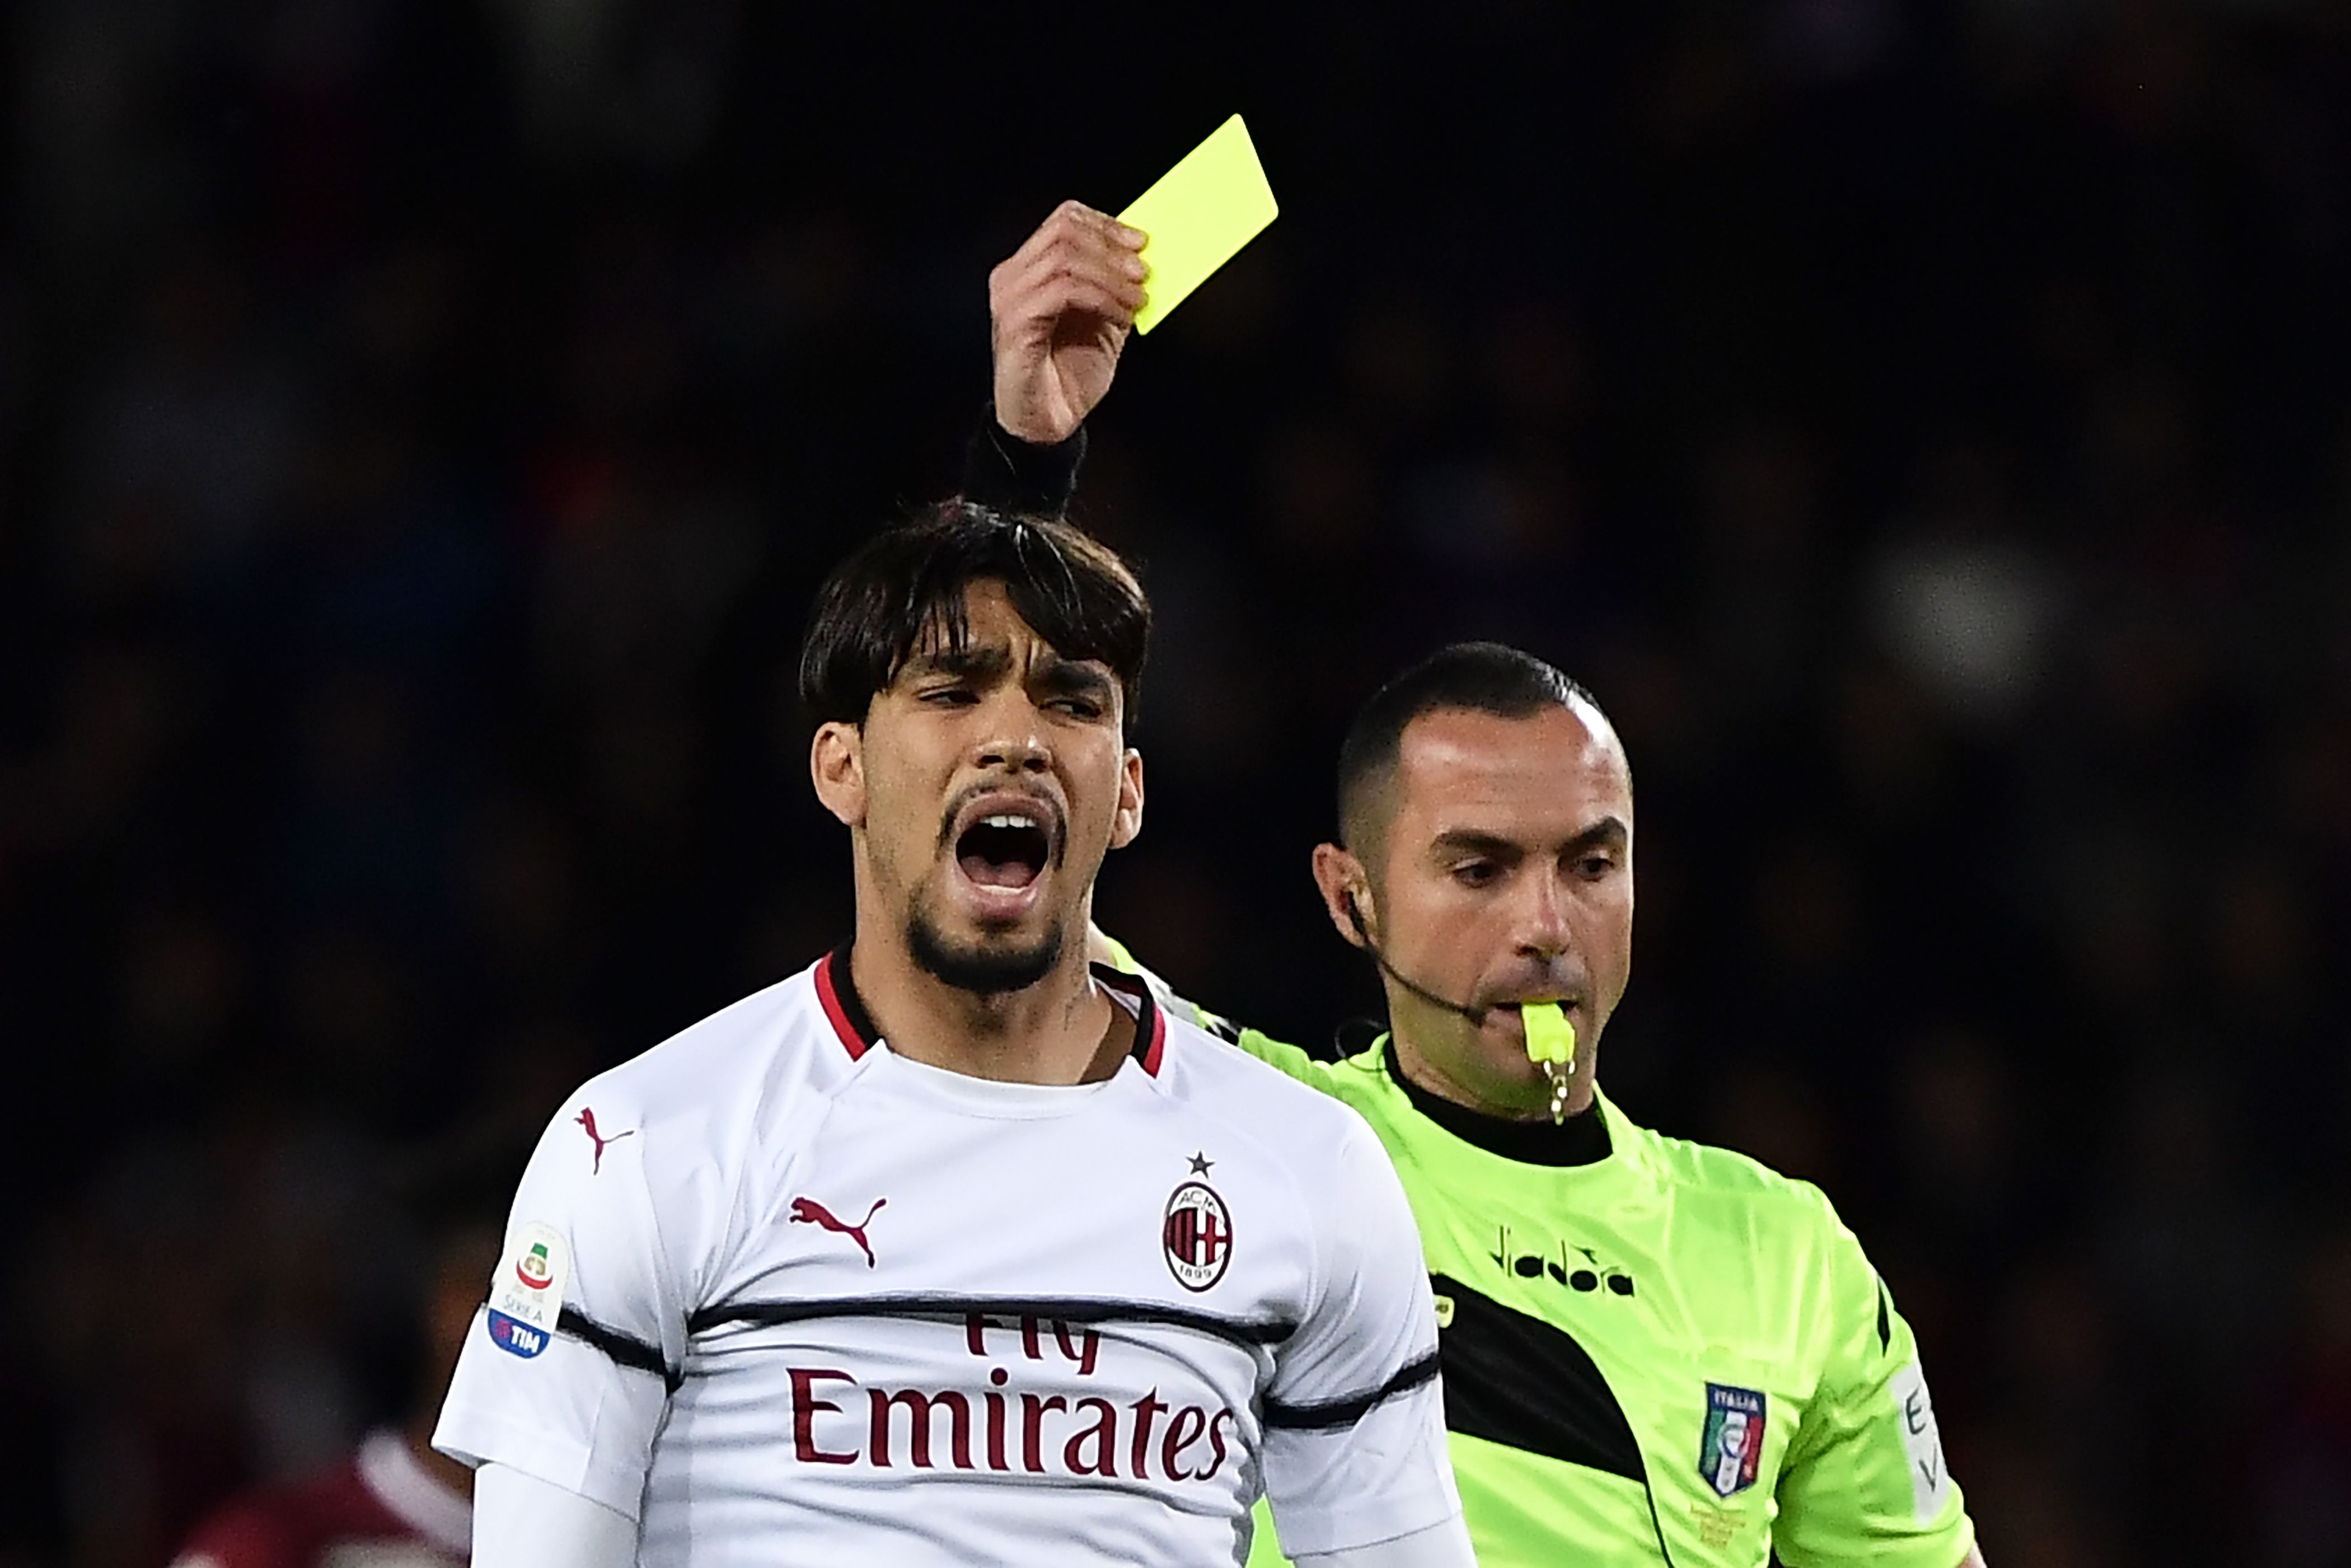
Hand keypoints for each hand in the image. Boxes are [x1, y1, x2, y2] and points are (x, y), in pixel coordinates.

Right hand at [989, 201, 1146, 445]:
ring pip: (1065, 258)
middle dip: (1112, 247)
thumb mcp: (1104, 321)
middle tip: (1143, 272)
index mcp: (1030, 270)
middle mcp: (1013, 278)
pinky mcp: (1015, 323)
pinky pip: (1063, 291)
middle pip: (1064, 232)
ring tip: (1138, 299)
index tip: (1141, 243)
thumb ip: (1115, 288)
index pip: (1064, 221)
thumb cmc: (1069, 375)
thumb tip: (1144, 259)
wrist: (1047, 425)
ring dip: (1111, 276)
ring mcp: (1010, 299)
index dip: (1106, 225)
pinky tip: (1122, 316)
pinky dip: (1101, 298)